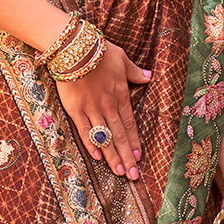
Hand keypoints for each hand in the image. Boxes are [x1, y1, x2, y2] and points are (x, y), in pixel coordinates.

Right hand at [55, 42, 150, 180]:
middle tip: (133, 175)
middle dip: (127, 156)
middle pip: (119, 135)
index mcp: (120, 95)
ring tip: (119, 171)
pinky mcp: (74, 109)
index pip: (130, 123)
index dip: (134, 142)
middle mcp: (108, 105)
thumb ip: (135, 72)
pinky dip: (91, 144)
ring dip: (112, 155)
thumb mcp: (122, 58)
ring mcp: (91, 109)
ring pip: (105, 137)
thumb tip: (149, 76)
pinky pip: (84, 130)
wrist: (75, 47)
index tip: (139, 157)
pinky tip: (97, 157)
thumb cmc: (98, 49)